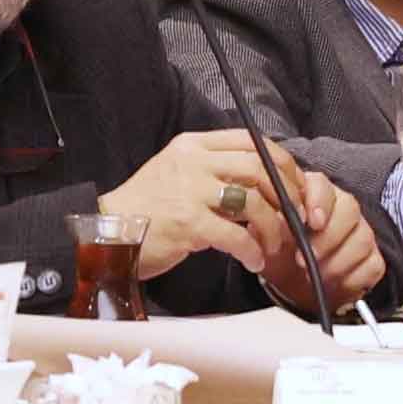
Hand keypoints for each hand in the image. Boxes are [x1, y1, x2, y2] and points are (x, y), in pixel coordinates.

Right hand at [94, 139, 384, 312]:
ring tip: (272, 248)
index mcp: (193, 146)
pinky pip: (236, 235)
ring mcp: (189, 191)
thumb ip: (213, 171)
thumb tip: (263, 184)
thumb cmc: (146, 209)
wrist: (106, 233)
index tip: (295, 188)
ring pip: (253, 201)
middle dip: (287, 196)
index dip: (283, 163)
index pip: (251, 140)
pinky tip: (253, 263)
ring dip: (273, 228)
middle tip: (296, 220)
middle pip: (260, 167)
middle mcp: (193, 162)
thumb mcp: (176, 174)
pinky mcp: (188, 223)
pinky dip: (252, 251)